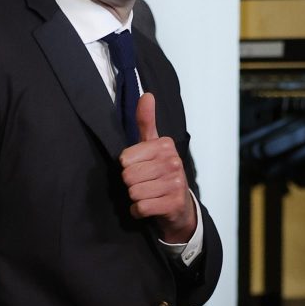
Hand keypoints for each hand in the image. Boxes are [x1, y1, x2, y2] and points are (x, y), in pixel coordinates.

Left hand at [118, 92, 196, 242]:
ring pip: (133, 192)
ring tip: (148, 194)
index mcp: (165, 145)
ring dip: (135, 198)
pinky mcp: (173, 203)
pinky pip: (140, 208)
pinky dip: (139, 211)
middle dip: (131, 183)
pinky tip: (149, 207)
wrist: (179, 207)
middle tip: (145, 184)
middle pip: (128, 176)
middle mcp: (173, 162)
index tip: (142, 168)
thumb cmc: (160, 173)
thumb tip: (146, 94)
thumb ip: (146, 122)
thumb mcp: (153, 146)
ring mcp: (175, 183)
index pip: (125, 159)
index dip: (128, 167)